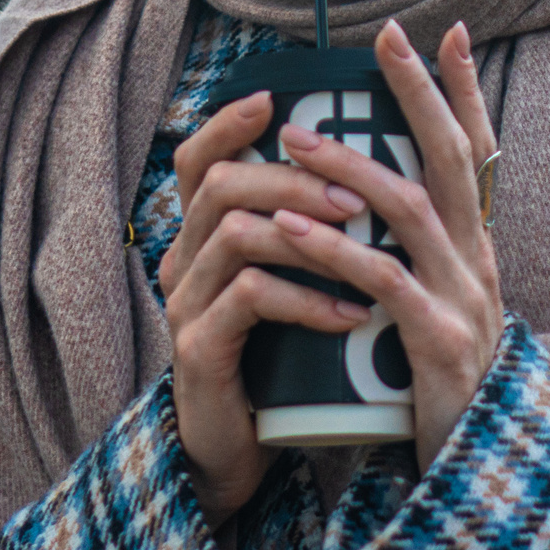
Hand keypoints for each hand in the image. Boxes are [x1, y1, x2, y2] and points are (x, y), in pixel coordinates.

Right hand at [162, 89, 372, 524]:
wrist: (241, 449)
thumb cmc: (277, 354)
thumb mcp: (288, 284)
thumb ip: (304, 233)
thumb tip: (366, 171)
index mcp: (202, 235)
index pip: (197, 161)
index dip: (227, 125)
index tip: (272, 100)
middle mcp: (183, 260)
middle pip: (223, 186)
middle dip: (294, 180)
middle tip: (355, 195)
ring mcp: (185, 305)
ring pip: (235, 234)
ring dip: (307, 235)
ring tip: (365, 249)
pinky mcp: (199, 350)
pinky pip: (248, 299)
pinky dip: (307, 299)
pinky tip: (351, 312)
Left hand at [267, 18, 502, 469]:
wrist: (475, 476)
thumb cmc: (439, 388)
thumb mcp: (433, 308)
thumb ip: (411, 258)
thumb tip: (369, 201)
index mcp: (474, 249)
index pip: (475, 153)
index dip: (461, 91)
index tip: (442, 32)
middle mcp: (477, 263)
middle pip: (452, 159)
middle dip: (419, 94)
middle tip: (385, 41)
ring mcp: (462, 301)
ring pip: (412, 212)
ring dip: (352, 167)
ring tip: (297, 138)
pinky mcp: (436, 345)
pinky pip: (382, 284)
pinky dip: (336, 251)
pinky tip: (291, 229)